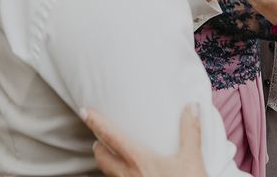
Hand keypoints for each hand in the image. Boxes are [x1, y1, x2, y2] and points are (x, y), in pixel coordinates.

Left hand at [83, 105, 206, 176]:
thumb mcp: (192, 159)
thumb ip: (190, 131)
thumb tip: (191, 106)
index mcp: (138, 160)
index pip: (111, 137)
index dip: (96, 123)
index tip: (85, 111)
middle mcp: (128, 175)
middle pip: (102, 158)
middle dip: (98, 146)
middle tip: (98, 137)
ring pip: (108, 174)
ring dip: (107, 162)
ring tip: (114, 155)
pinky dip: (118, 176)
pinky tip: (131, 173)